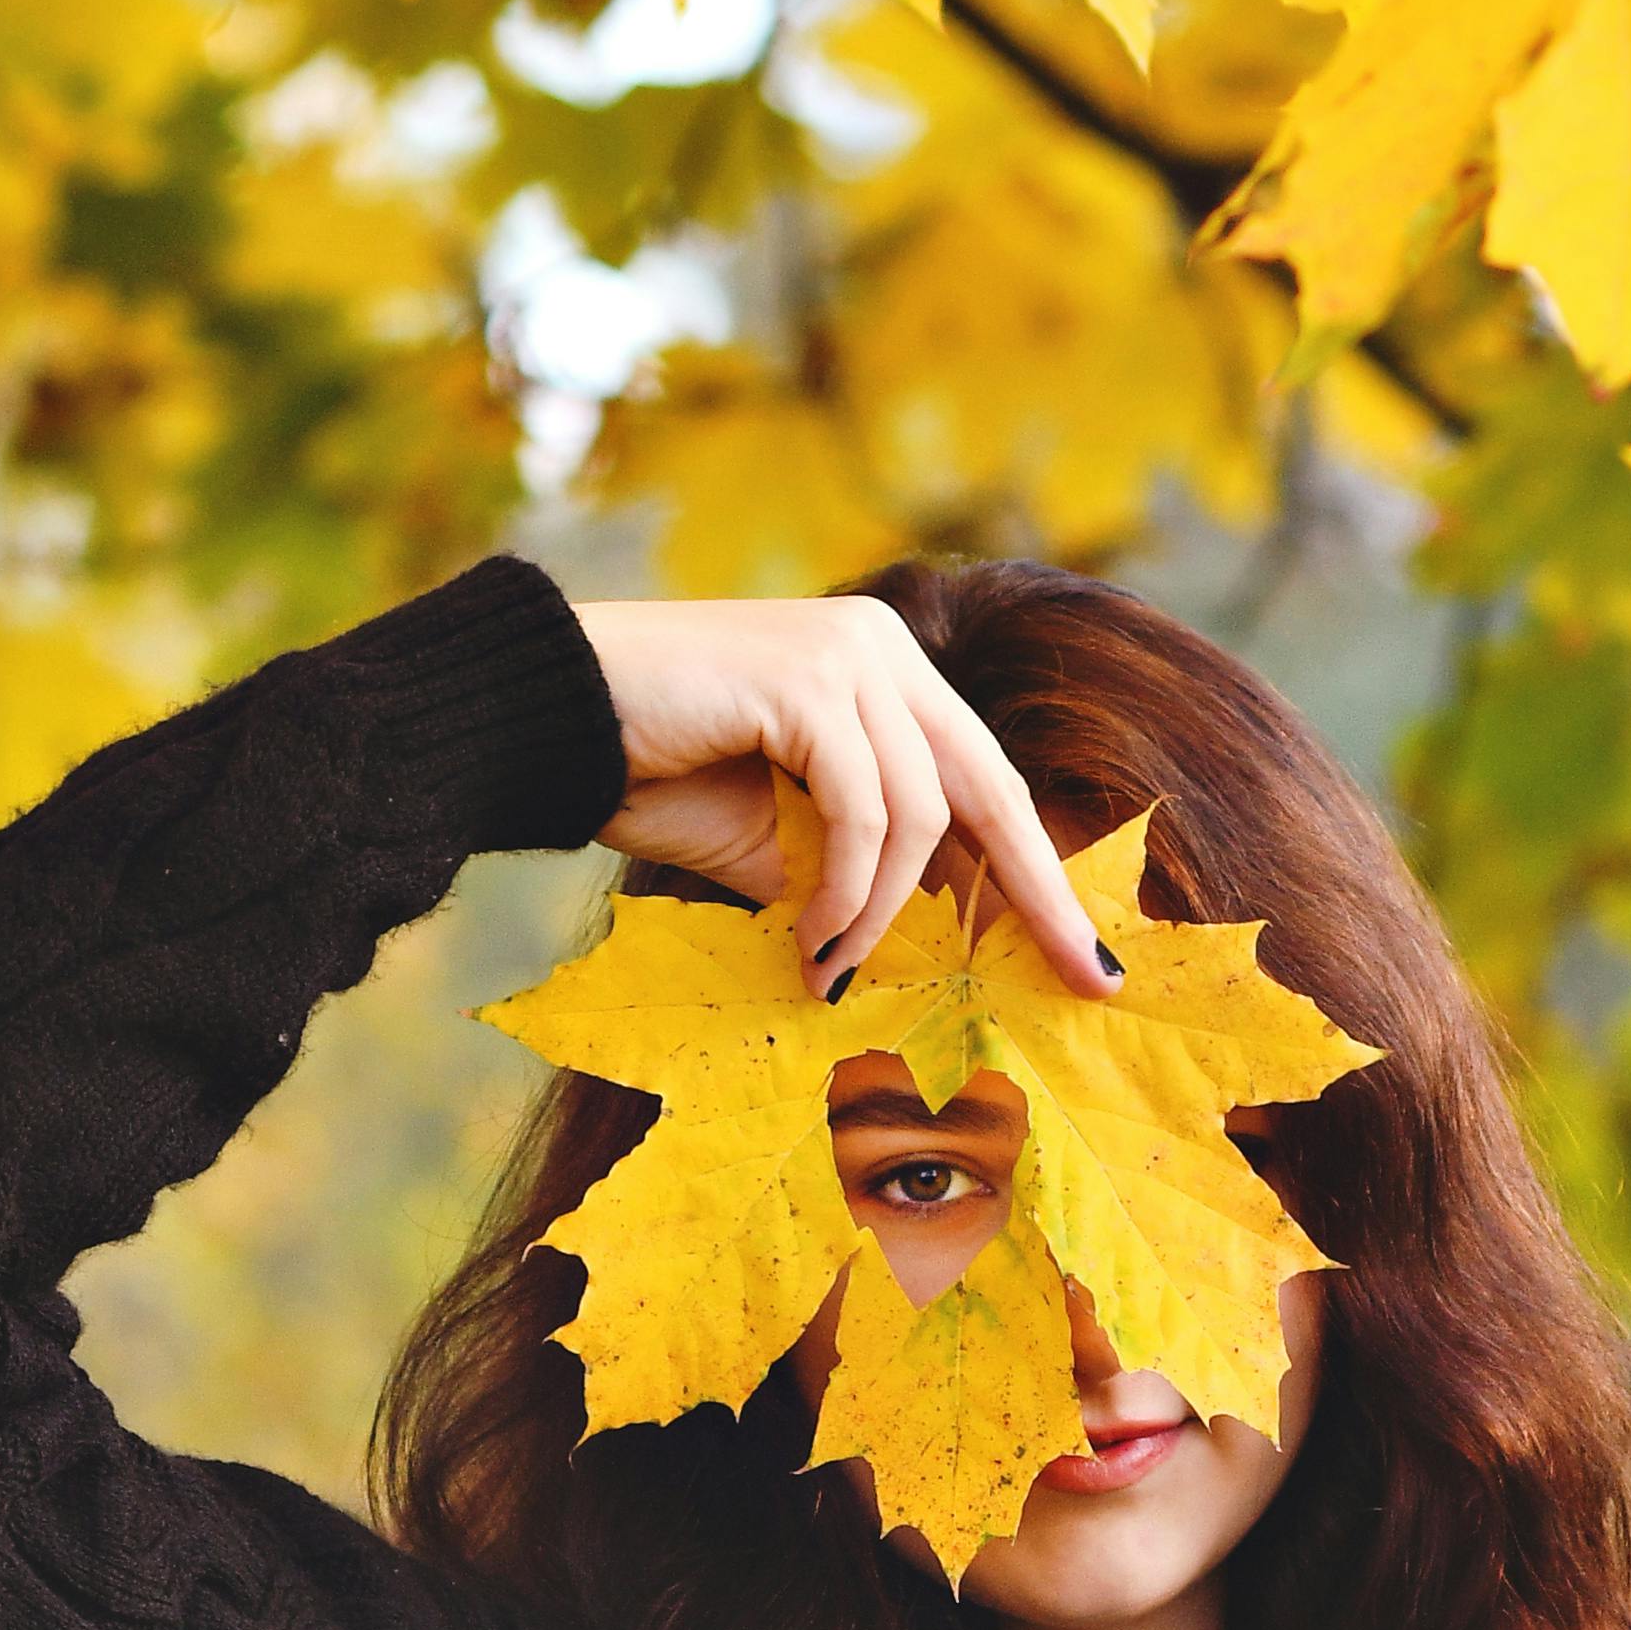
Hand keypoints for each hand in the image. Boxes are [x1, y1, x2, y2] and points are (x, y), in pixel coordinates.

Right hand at [579, 596, 1111, 997]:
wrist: (543, 722)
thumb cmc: (651, 779)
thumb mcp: (778, 848)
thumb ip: (856, 879)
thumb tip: (928, 953)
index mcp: (885, 675)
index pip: (985, 781)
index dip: (1037, 873)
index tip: (1087, 959)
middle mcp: (881, 650)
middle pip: (991, 788)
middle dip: (1038, 895)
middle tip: (1084, 980)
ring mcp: (848, 654)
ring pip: (921, 813)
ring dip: (880, 916)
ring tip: (829, 973)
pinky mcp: (806, 677)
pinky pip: (863, 811)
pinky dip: (846, 892)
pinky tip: (812, 943)